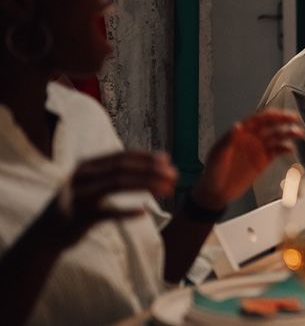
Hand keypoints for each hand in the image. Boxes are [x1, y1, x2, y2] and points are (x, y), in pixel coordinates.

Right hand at [47, 151, 176, 247]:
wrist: (46, 232)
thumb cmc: (78, 204)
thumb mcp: (93, 182)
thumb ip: (117, 173)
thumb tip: (154, 163)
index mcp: (87, 165)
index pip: (122, 156)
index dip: (146, 157)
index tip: (168, 161)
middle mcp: (82, 176)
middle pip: (122, 168)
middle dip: (151, 170)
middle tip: (174, 176)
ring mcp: (80, 196)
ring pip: (117, 185)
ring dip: (146, 185)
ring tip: (167, 189)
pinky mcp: (80, 217)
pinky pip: (108, 214)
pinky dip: (127, 212)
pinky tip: (145, 212)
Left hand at [194, 109, 301, 209]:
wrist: (216, 192)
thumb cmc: (212, 172)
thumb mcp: (217, 155)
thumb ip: (228, 140)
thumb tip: (237, 126)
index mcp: (240, 133)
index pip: (257, 119)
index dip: (269, 115)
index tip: (280, 114)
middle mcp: (251, 138)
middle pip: (270, 125)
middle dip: (283, 120)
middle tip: (294, 118)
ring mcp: (258, 149)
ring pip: (276, 137)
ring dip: (287, 134)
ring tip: (298, 133)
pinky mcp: (263, 161)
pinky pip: (277, 151)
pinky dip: (285, 149)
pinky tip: (291, 148)